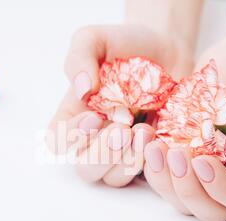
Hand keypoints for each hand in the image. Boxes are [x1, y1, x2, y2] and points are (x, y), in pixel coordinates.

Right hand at [47, 25, 193, 186]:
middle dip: (103, 154)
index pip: (57, 142)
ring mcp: (122, 151)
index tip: (95, 114)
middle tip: (123, 130)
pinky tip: (159, 137)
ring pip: (113, 177)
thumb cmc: (126, 45)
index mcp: (75, 115)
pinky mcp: (148, 155)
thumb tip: (81, 88)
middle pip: (85, 168)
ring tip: (145, 130)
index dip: (71, 137)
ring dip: (128, 159)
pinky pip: (143, 174)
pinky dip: (150, 162)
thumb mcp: (96, 39)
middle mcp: (95, 139)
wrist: (168, 51)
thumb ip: (79, 56)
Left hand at [144, 32, 225, 220]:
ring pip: (179, 197)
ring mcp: (201, 167)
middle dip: (187, 189)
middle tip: (175, 154)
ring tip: (153, 145)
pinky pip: (160, 172)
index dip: (221, 190)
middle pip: (208, 209)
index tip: (203, 161)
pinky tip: (144, 136)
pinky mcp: (179, 153)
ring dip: (163, 178)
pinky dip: (148, 161)